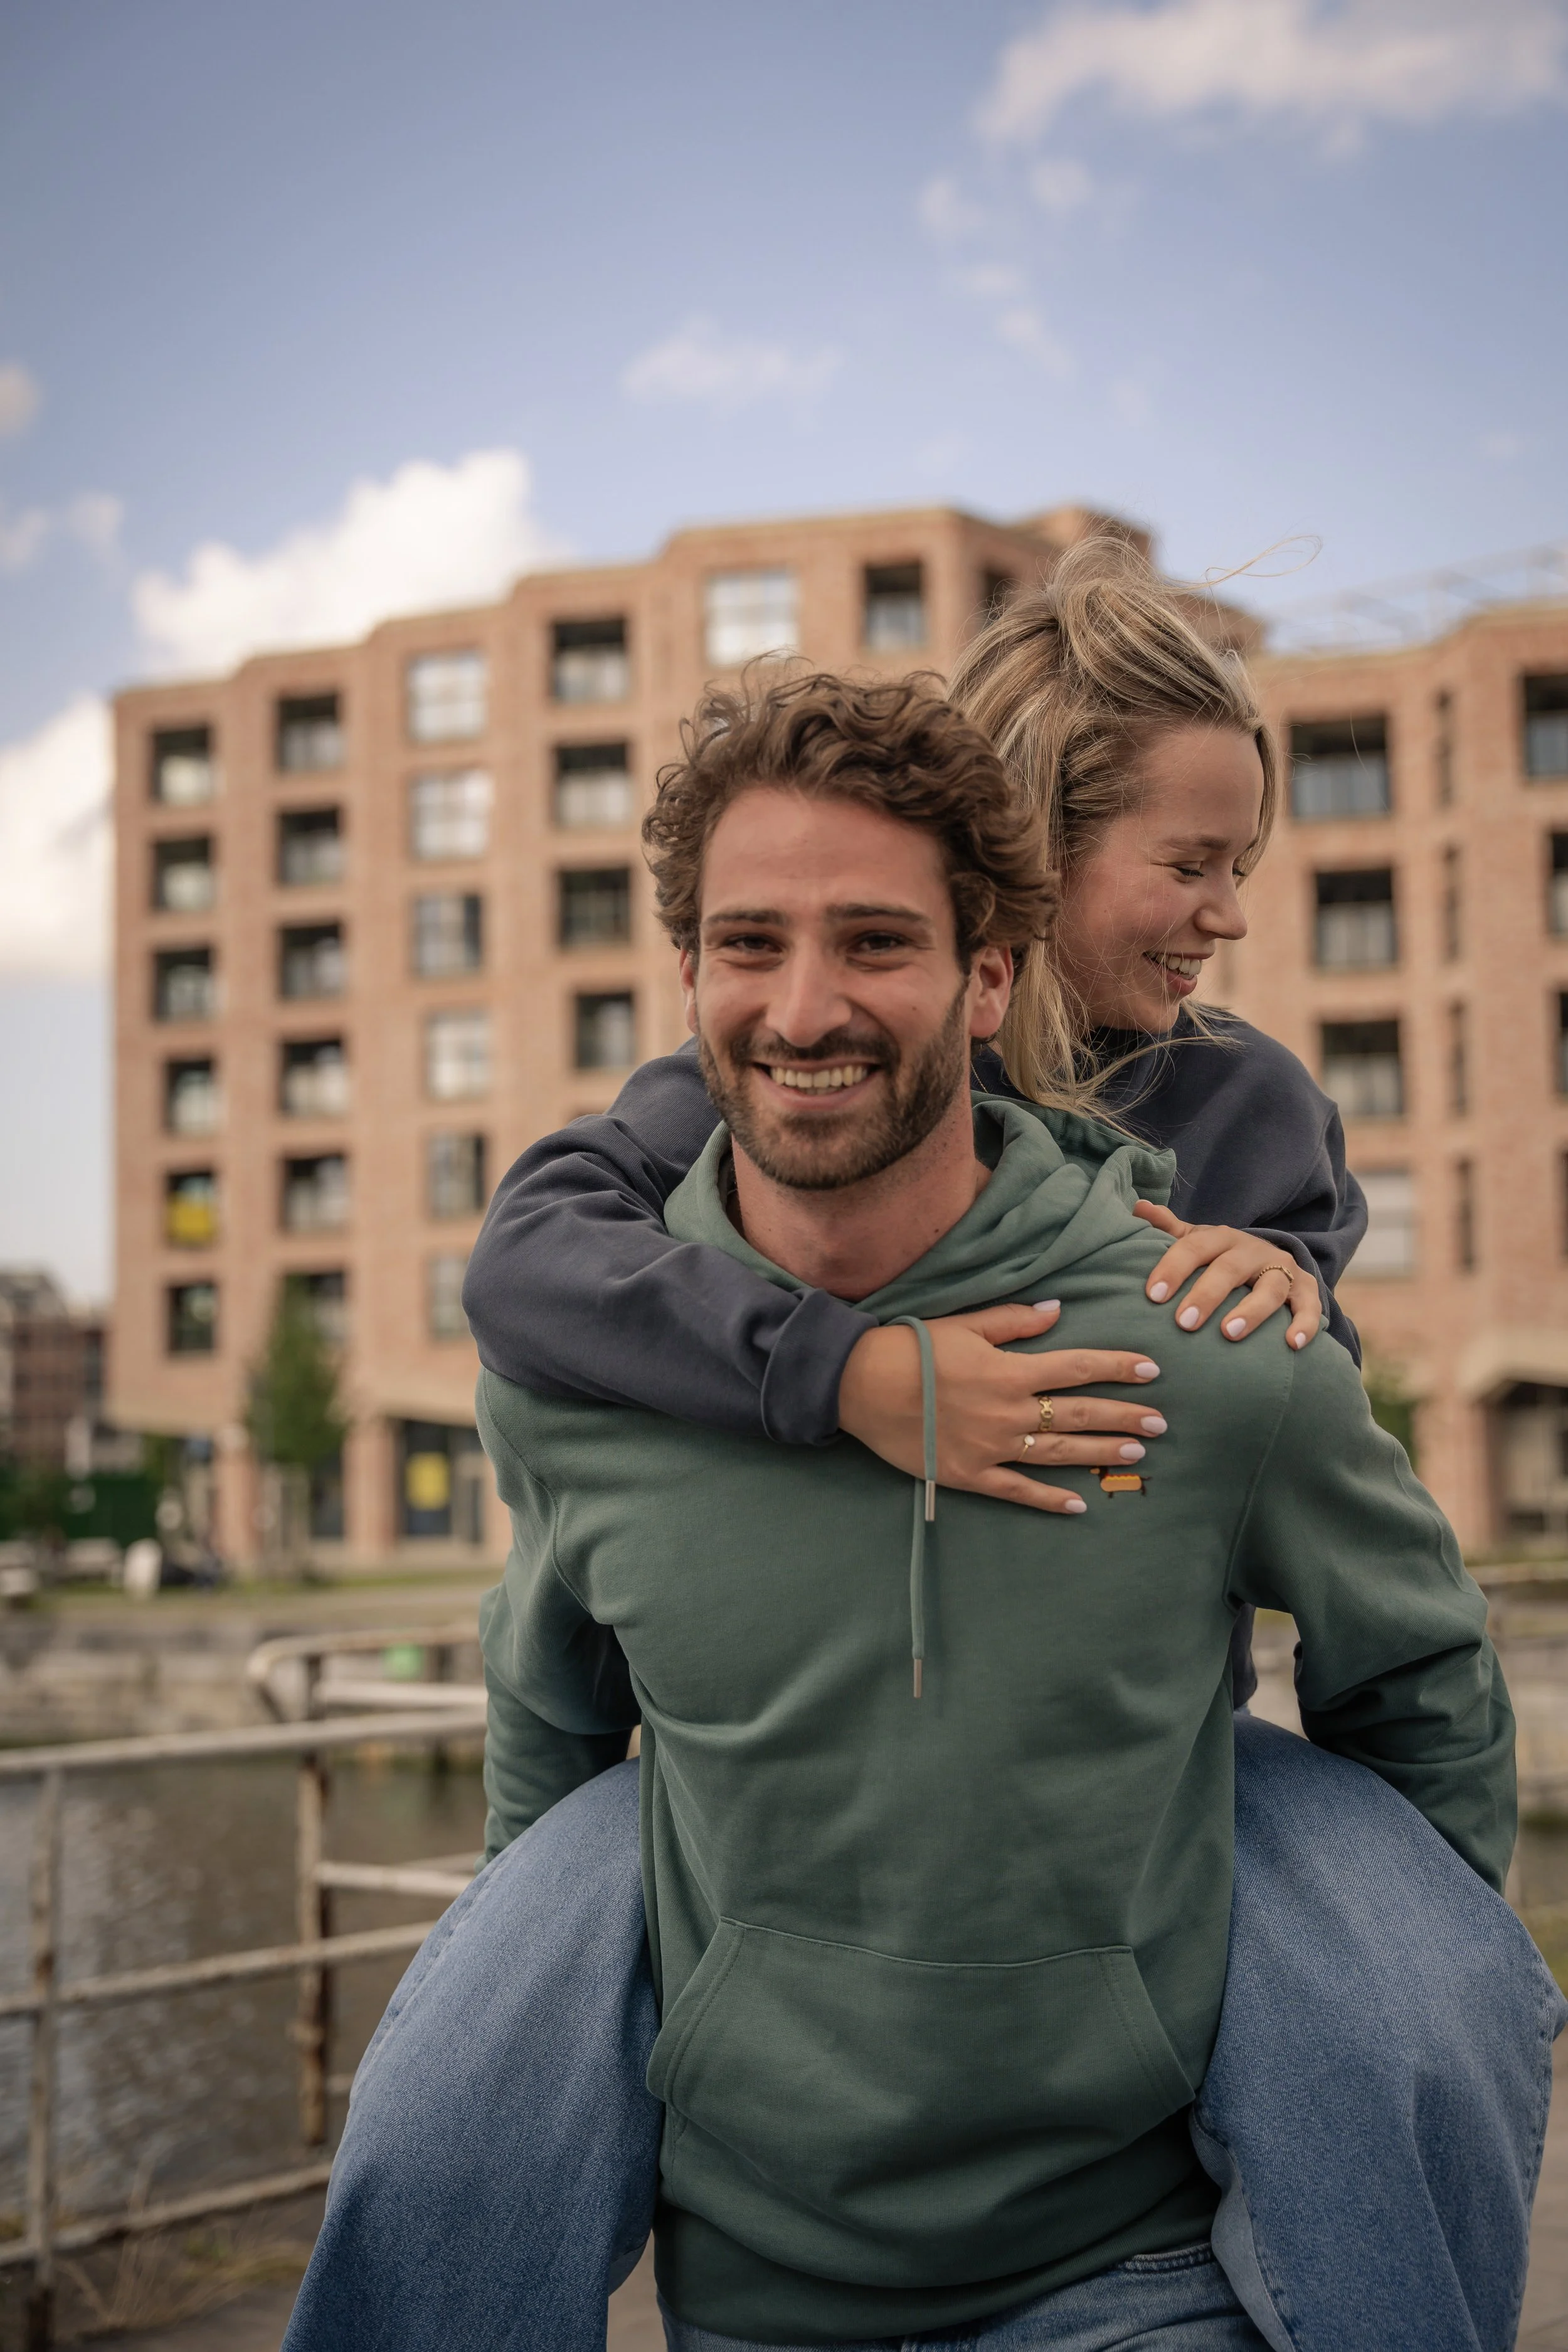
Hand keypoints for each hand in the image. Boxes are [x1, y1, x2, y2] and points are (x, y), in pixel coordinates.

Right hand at [837, 1304, 1164, 1516]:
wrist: (860, 1386)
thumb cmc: (911, 1349)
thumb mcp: (964, 1325)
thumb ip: (1014, 1321)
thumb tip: (1059, 1311)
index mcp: (1010, 1371)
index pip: (1078, 1368)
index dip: (1117, 1368)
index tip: (1151, 1371)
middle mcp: (1009, 1412)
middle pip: (1079, 1414)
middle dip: (1124, 1416)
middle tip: (1161, 1422)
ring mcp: (992, 1447)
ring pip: (1059, 1454)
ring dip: (1101, 1453)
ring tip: (1136, 1452)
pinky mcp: (970, 1475)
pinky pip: (1018, 1491)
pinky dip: (1050, 1500)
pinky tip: (1079, 1504)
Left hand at [1131, 1202, 1321, 1348]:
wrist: (1267, 1260)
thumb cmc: (1219, 1257)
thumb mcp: (1195, 1241)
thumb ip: (1167, 1229)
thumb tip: (1138, 1207)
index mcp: (1220, 1237)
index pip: (1194, 1247)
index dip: (1173, 1268)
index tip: (1153, 1295)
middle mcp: (1252, 1250)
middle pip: (1230, 1268)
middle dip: (1207, 1294)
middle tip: (1185, 1322)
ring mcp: (1282, 1268)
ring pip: (1270, 1288)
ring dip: (1251, 1311)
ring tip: (1229, 1334)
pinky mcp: (1305, 1289)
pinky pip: (1309, 1305)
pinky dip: (1304, 1323)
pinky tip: (1293, 1344)